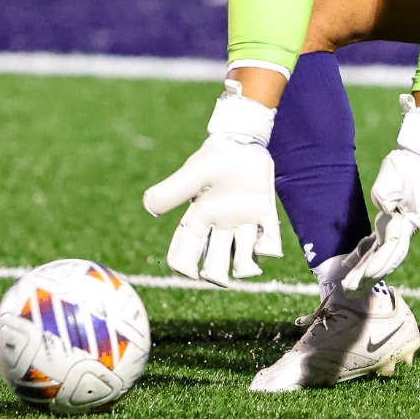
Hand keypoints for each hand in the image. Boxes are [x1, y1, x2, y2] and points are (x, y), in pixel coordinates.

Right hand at [142, 83, 281, 285]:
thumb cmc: (213, 158)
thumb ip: (172, 191)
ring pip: (243, 255)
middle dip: (215, 274)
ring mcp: (243, 221)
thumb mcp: (192, 175)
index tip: (189, 273)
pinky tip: (267, 251)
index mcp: (198, 218)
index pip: (185, 250)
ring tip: (248, 270)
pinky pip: (270, 237)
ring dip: (245, 267)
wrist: (241, 140)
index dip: (184, 266)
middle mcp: (220, 226)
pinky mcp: (264, 214)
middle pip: (215, 261)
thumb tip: (149, 207)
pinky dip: (270, 247)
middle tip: (218, 277)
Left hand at [340, 148, 419, 291]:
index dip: (381, 263)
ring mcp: (394, 228)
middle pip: (385, 259)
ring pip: (379, 255)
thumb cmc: (403, 169)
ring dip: (364, 271)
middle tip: (351, 290)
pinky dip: (363, 256)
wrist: (414, 161)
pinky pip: (374, 244)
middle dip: (369, 276)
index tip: (368, 276)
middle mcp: (402, 230)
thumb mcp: (395, 178)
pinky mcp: (386, 224)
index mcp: (406, 222)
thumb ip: (389, 195)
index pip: (392, 248)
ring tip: (348, 286)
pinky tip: (350, 266)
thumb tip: (385, 207)